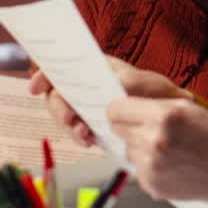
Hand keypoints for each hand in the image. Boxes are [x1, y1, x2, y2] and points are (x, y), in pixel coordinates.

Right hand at [28, 56, 193, 146]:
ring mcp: (88, 106)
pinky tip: (89, 141)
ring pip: (65, 114)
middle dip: (59, 109)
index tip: (35, 87)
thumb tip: (107, 86)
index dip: (45, 74)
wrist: (172, 119)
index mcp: (95, 68)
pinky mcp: (94, 125)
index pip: (62, 66)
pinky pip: (78, 131)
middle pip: (57, 94)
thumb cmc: (158, 93)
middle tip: (70, 120)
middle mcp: (87, 85)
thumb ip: (124, 82)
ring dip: (69, 126)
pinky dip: (79, 137)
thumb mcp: (143, 83)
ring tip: (85, 135)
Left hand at [109, 96, 207, 202]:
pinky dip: (148, 164)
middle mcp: (154, 141)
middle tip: (147, 126)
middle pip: (117, 128)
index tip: (125, 108)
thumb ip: (154, 102)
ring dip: (139, 145)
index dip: (120, 107)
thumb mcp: (187, 106)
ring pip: (127, 148)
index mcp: (163, 116)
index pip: (116, 109)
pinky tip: (168, 162)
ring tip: (165, 146)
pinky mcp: (151, 183)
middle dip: (128, 124)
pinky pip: (136, 167)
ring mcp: (151, 165)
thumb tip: (124, 102)